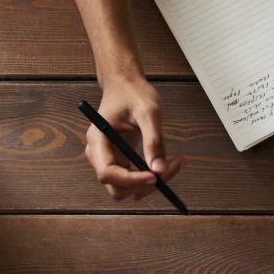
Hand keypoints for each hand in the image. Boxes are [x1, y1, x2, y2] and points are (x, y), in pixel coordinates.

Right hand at [84, 74, 186, 201]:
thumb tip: (159, 170)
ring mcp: (109, 159)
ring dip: (150, 184)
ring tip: (174, 163)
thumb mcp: (149, 112)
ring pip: (127, 188)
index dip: (131, 180)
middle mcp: (99, 154)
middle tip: (170, 169)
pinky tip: (169, 162)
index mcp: (98, 139)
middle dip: (143, 185)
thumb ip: (153, 141)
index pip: (107, 172)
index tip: (155, 177)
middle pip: (116, 187)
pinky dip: (152, 177)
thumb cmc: (134, 93)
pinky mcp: (120, 161)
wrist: (126, 85)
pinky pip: (134, 180)